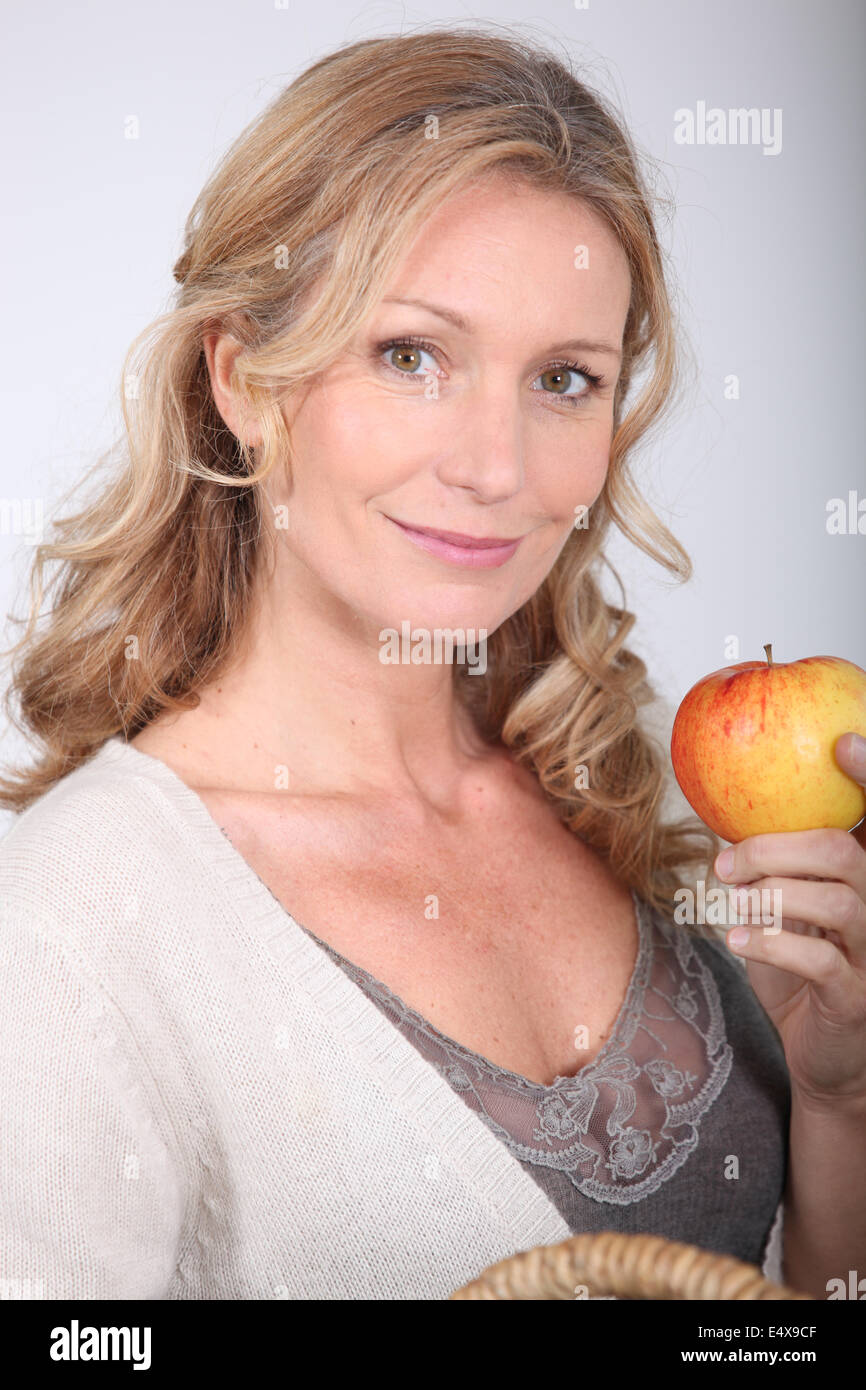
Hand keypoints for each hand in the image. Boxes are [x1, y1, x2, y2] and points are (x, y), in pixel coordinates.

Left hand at [713, 731, 865, 1108]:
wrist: (825, 1057)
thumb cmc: (801, 974)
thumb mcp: (781, 914)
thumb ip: (768, 870)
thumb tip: (718, 820)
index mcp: (861, 878)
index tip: (842, 743)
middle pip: (847, 853)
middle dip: (778, 847)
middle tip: (728, 863)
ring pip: (840, 902)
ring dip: (774, 894)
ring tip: (734, 903)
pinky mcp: (858, 998)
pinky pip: (821, 960)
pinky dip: (772, 943)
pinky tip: (739, 939)